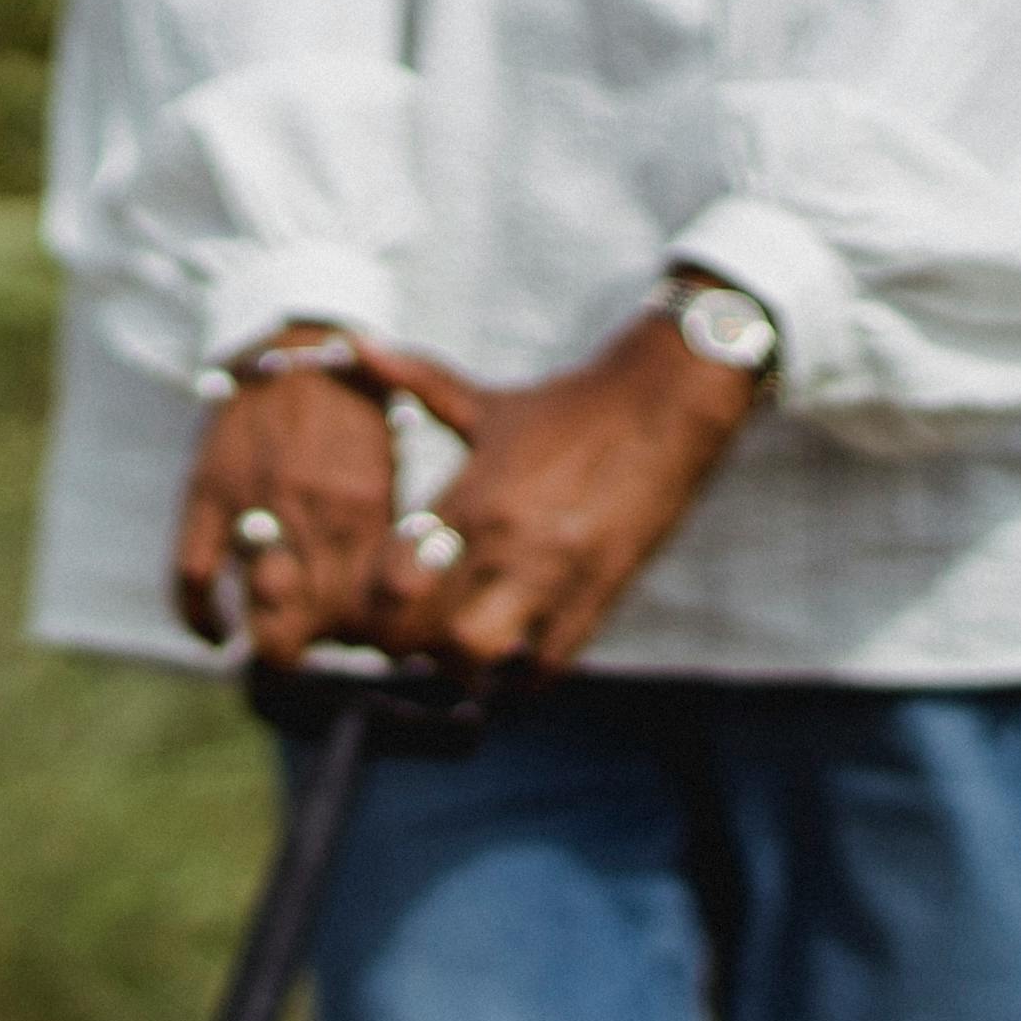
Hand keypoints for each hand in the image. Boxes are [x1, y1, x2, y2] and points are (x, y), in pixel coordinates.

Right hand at [167, 338, 402, 671]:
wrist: (296, 344)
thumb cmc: (351, 409)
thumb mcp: (385, 469)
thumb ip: (379, 533)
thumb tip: (378, 596)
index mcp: (364, 507)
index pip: (364, 607)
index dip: (361, 641)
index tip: (355, 645)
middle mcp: (312, 512)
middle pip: (315, 620)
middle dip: (317, 644)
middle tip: (312, 648)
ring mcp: (257, 504)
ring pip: (260, 608)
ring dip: (267, 636)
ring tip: (271, 645)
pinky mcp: (209, 493)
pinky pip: (194, 576)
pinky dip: (200, 617)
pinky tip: (215, 637)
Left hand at [357, 310, 755, 684]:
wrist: (666, 404)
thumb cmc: (568, 407)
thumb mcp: (486, 400)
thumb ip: (414, 381)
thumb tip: (354, 345)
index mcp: (471, 494)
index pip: (395, 578)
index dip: (376, 604)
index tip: (380, 603)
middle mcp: (507, 540)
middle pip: (429, 633)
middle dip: (410, 647)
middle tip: (414, 638)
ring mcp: (555, 574)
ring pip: (483, 656)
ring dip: (464, 666)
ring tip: (463, 650)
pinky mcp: (597, 597)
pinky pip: (546, 666)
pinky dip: (522, 674)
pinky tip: (515, 652)